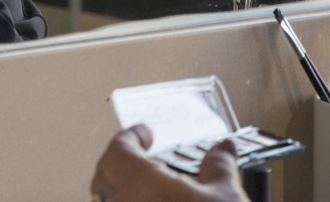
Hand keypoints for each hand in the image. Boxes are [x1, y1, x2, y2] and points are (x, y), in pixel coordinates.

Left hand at [90, 125, 248, 201]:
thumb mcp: (225, 200)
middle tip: (143, 163)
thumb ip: (218, 168)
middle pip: (103, 180)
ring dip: (125, 199)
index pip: (120, 150)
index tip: (144, 134)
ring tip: (151, 197)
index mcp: (141, 185)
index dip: (132, 137)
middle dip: (120, 168)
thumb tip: (222, 151)